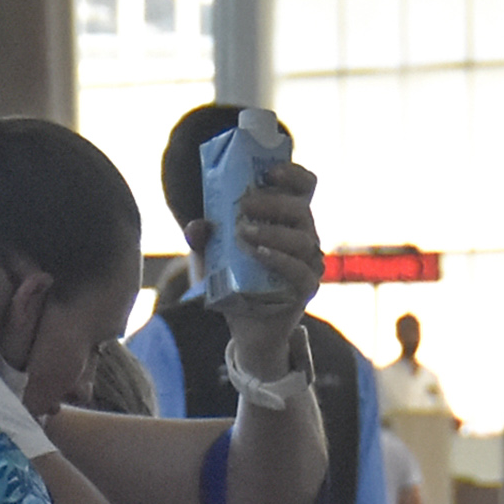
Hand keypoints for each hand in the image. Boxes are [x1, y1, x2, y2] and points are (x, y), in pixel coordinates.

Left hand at [206, 159, 324, 363]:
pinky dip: (281, 260)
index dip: (293, 174)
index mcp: (287, 221)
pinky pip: (301, 271)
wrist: (245, 330)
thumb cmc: (232, 285)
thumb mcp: (210, 258)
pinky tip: (260, 254)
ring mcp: (307, 265)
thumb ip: (201, 239)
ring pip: (302, 239)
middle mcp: (303, 238)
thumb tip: (196, 225)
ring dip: (272, 232)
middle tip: (245, 204)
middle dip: (273, 202)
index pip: (304, 188)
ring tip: (244, 232)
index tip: (269, 172)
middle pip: (301, 209)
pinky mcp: (305, 290)